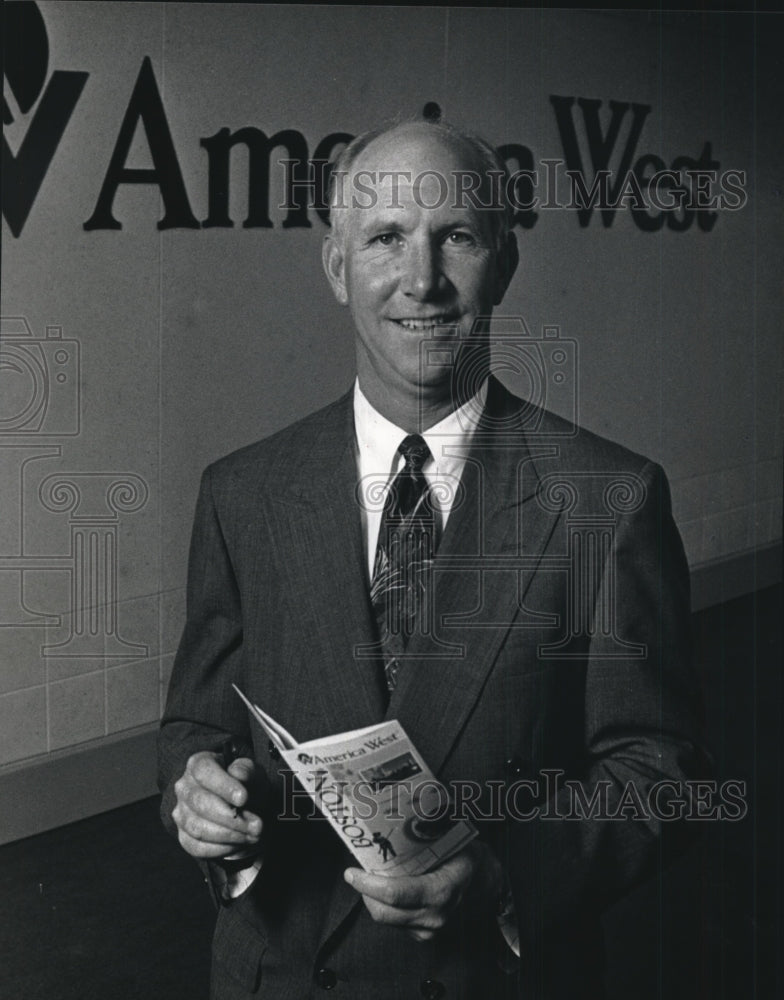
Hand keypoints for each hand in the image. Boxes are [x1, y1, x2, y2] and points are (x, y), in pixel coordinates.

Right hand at [172, 751, 262, 859]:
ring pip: (198, 828)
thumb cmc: (245, 785)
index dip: (223, 785)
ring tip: (252, 835)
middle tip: (256, 825)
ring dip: (229, 835)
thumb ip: (246, 771)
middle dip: (231, 817)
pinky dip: (221, 848)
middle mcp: (184, 787)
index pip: (204, 771)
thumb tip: (238, 774)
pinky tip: (239, 843)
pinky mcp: (184, 836)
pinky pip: (197, 847)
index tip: (243, 798)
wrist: (244, 808)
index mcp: (198, 764)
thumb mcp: (252, 772)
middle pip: (200, 802)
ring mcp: (181, 813)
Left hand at [344, 842, 501, 941]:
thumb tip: (398, 808)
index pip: (394, 894)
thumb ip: (428, 829)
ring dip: (372, 899)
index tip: (352, 872)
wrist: (490, 885)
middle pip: (382, 911)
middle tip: (356, 873)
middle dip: (364, 892)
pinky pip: (395, 922)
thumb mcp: (453, 840)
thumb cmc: (471, 859)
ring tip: (369, 877)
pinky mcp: (424, 934)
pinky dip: (385, 906)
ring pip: (386, 919)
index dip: (367, 884)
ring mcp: (429, 929)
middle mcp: (433, 916)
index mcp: (440, 891)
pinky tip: (385, 889)